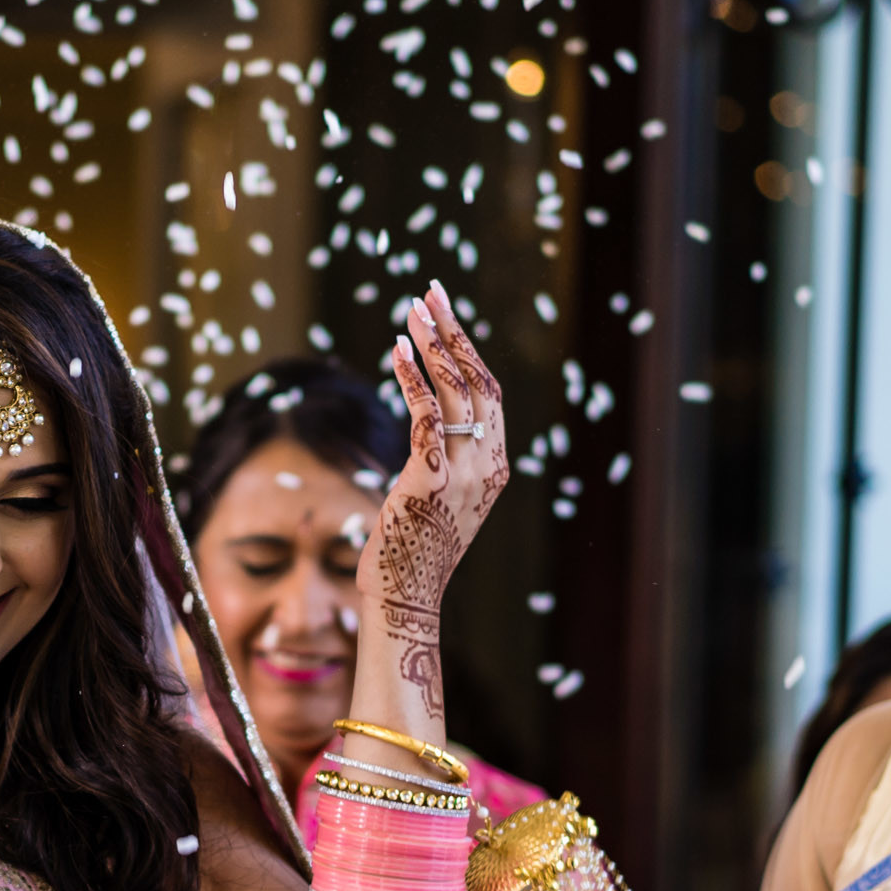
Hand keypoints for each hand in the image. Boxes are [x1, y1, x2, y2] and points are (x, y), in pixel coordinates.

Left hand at [364, 281, 508, 715]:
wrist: (405, 598)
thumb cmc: (411, 553)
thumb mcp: (440, 502)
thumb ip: (444, 464)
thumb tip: (429, 432)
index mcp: (496, 468)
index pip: (491, 396)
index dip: (470, 352)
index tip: (447, 317)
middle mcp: (488, 466)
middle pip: (479, 382)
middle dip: (454, 331)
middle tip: (432, 292)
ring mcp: (463, 473)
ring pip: (456, 390)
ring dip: (433, 343)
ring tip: (414, 306)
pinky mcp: (430, 480)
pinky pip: (426, 414)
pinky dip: (411, 376)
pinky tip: (395, 349)